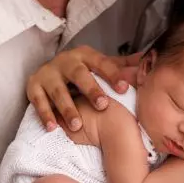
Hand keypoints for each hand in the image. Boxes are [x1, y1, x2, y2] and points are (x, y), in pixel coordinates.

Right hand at [27, 46, 141, 131]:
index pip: (101, 63)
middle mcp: (66, 61)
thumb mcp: (100, 65)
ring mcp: (48, 73)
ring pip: (58, 91)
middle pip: (79, 74)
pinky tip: (53, 127)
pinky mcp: (33, 86)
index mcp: (85, 55)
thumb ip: (123, 66)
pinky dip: (45, 114)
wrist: (50, 69)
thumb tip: (150, 59)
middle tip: (102, 105)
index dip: (113, 74)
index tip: (124, 88)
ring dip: (67, 108)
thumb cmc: (83, 71)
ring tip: (77, 125)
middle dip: (91, 89)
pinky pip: (38, 101)